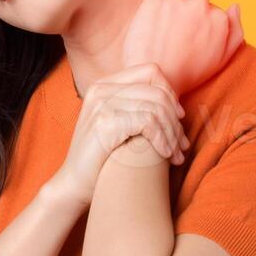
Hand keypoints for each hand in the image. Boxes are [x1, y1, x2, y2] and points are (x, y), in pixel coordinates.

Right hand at [49, 62, 189, 207]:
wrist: (74, 185)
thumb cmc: (102, 159)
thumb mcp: (119, 125)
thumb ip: (137, 108)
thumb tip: (176, 104)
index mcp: (104, 85)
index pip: (151, 71)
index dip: (170, 93)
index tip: (178, 119)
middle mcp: (101, 89)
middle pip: (157, 91)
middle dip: (175, 120)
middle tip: (182, 145)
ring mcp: (101, 104)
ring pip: (156, 108)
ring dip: (172, 134)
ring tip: (176, 154)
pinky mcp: (105, 122)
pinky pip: (148, 122)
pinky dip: (162, 140)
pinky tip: (165, 155)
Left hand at [122, 0, 244, 98]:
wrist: (154, 78)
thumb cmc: (187, 73)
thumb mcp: (221, 60)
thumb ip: (236, 32)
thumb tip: (235, 6)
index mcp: (219, 20)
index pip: (213, 9)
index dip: (202, 21)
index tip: (191, 33)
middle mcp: (202, 6)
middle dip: (191, 8)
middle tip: (178, 26)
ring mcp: (179, 0)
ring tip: (170, 12)